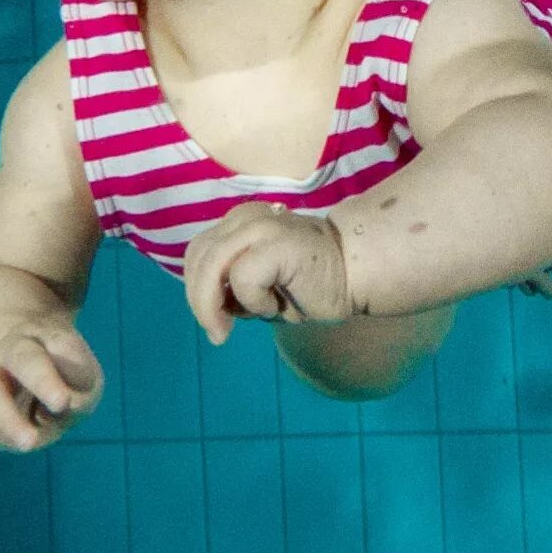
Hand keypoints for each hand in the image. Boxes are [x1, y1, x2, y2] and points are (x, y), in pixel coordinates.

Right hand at [0, 319, 103, 452]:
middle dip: (42, 380)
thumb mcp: (83, 377)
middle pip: (22, 358)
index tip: (66, 399)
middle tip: (61, 404)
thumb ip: (78, 386)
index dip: (66, 364)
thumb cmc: (62, 380)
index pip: (59, 345)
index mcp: (45, 341)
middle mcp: (12, 354)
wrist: (19, 373)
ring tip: (29, 441)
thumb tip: (60, 404)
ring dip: (7, 416)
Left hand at [182, 202, 352, 343]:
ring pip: (211, 265)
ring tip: (228, 329)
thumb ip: (231, 288)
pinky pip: (242, 277)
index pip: (198, 254)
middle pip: (198, 258)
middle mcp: (244, 219)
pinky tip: (276, 306)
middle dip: (199, 301)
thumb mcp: (260, 287)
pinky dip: (252, 301)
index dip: (195, 289)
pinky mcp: (275, 241)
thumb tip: (209, 310)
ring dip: (213, 305)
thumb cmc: (310, 284)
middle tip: (217, 333)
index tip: (215, 321)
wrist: (355, 274)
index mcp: (237, 224)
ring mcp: (258, 226)